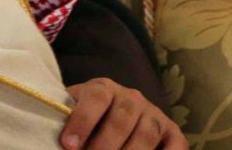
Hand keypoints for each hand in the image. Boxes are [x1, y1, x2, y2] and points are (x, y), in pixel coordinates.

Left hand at [59, 78, 186, 149]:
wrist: (113, 115)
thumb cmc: (88, 121)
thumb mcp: (74, 115)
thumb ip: (67, 123)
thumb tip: (56, 142)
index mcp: (104, 88)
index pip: (96, 97)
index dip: (82, 120)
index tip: (68, 145)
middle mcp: (132, 98)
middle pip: (122, 117)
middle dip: (106, 144)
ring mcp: (153, 114)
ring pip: (146, 132)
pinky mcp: (172, 131)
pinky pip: (176, 144)